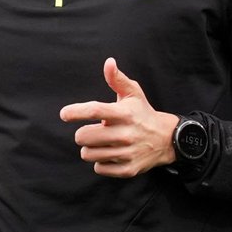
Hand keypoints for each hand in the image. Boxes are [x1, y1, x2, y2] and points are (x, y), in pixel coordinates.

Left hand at [59, 58, 179, 177]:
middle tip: (90, 131)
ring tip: (101, 143)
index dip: (75, 112)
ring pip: (88, 154)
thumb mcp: (133, 93)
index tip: (64, 114)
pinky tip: (110, 154)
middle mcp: (125, 134)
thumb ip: (117, 78)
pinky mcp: (128, 169)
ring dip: (90, 148)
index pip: (94, 110)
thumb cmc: (143, 113)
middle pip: (84, 136)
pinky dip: (100, 162)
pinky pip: (99, 168)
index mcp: (124, 113)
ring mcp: (127, 153)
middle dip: (82, 134)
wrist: (167, 139)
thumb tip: (109, 62)